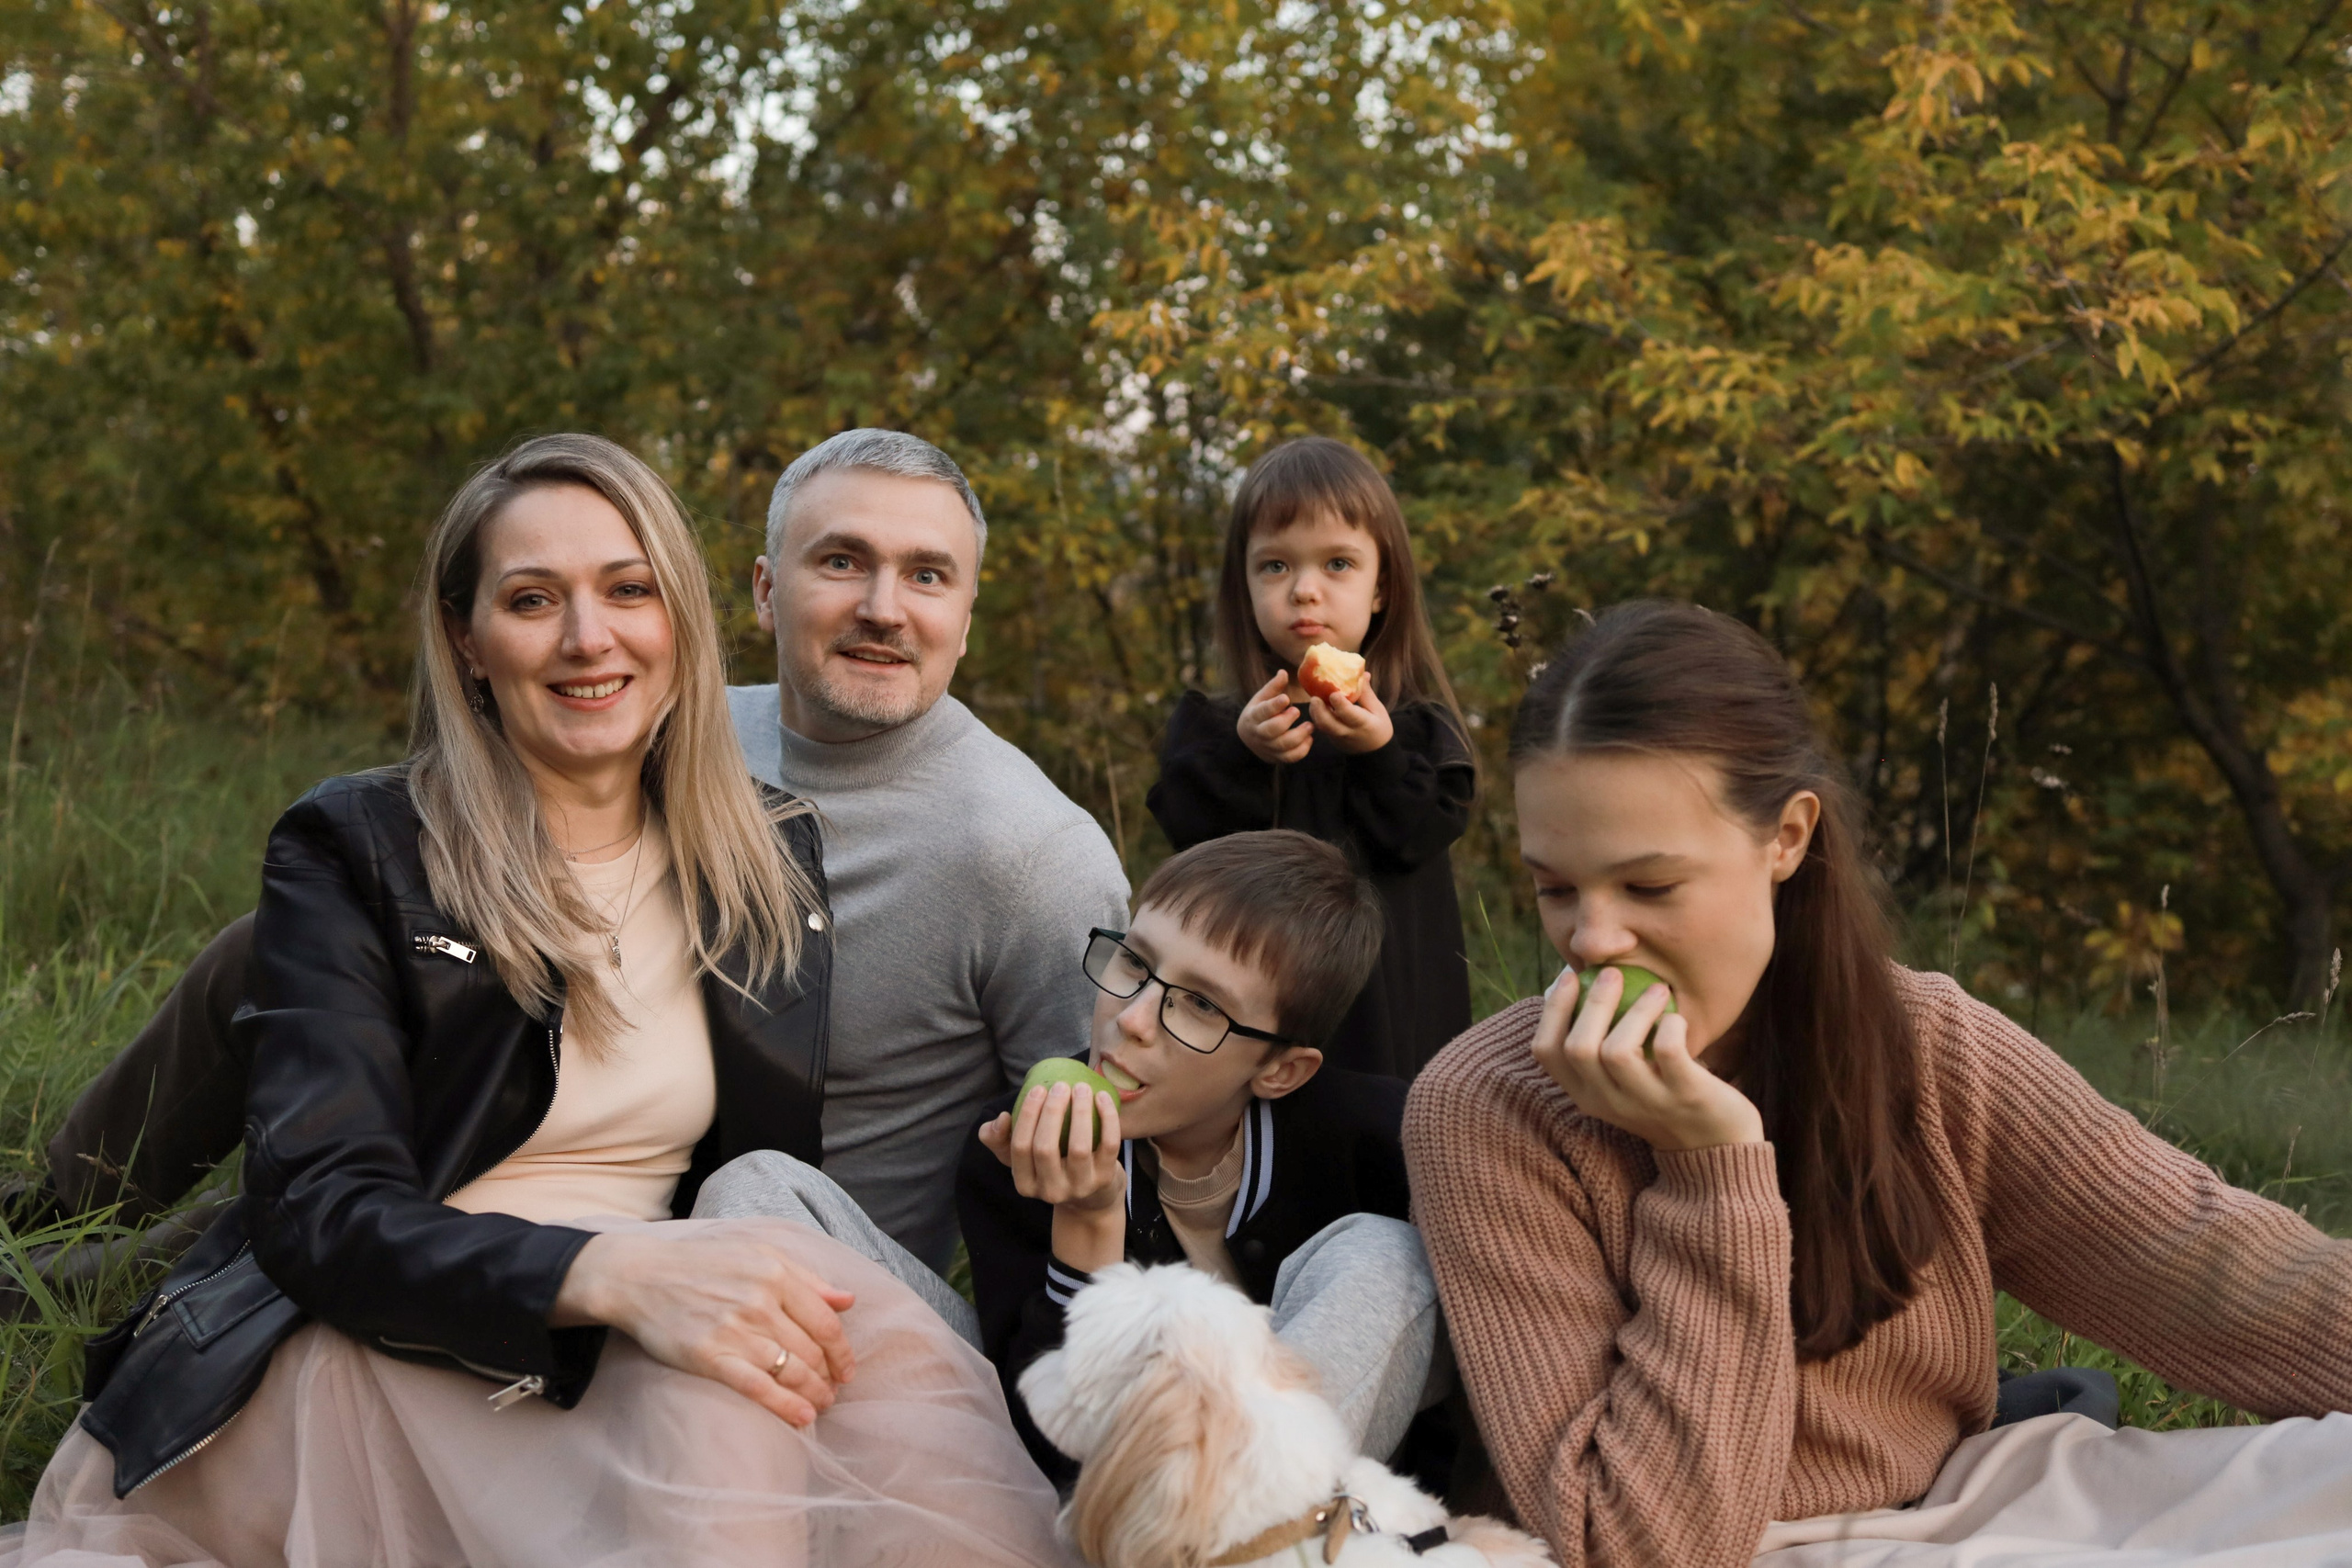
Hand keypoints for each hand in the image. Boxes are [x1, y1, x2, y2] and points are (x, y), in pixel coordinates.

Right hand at [552, 1223, 857, 1426]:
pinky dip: (785, 1406)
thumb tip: (849, 1300)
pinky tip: (802, 1418)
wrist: (641, 1277)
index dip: (842, 1352)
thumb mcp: (760, 1256)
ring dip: (813, 1394)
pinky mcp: (709, 1357)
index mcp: (776, 1275)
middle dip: (828, 1377)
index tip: (847, 1370)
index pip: (826, 1323)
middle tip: (833, 1392)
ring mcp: (734, 1331)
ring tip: (821, 1405)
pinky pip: (757, 1387)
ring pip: (790, 1371)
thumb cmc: (704, 1264)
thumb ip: (807, 1278)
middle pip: (811, 1350)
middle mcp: (759, 1302)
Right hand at [978, 1080, 1127, 1271]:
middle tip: (1060, 1085)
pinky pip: (1109, 1145)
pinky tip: (1102, 1097)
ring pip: (1079, 1147)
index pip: (1020, 1148)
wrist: (1092, 1194)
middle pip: (1046, 1148)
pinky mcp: (1106, 1179)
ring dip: (1080, 1112)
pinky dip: (1108, 1118)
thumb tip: (1001, 1119)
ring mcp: (1080, 1188)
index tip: (1038, 1088)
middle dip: (1052, 1111)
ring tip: (1081, 1087)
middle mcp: (1051, 1191)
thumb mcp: (1022, 1156)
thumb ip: (1000, 1137)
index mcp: (1025, 1184)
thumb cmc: (1051, 1163)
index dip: (1027, 1115)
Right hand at [1236, 671, 1312, 765]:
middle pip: (1272, 730)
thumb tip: (1284, 672)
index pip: (1263, 711)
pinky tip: (1309, 738)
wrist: (1249, 738)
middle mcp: (1259, 734)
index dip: (1274, 705)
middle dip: (1286, 721)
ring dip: (1300, 735)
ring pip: (1284, 745)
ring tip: (1310, 726)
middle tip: (1298, 711)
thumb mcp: (1261, 699)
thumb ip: (1273, 687)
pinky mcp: (1277, 757)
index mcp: (1253, 716)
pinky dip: (1303, 749)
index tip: (1286, 698)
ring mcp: (1268, 747)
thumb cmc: (1259, 713)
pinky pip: (1291, 758)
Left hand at [1308, 681, 1392, 753]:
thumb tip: (1362, 673)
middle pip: (1328, 724)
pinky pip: (1322, 727)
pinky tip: (1316, 704)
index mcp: (1363, 724)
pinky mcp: (1331, 738)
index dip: (1340, 705)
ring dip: (1315, 712)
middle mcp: (1348, 732)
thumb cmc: (1378, 727)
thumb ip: (1367, 693)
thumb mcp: (1378, 710)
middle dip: (1319, 710)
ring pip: (1321, 726)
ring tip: (1314, 698)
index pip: (1349, 715)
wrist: (1374, 753)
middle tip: (1314, 697)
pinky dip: (1317, 716)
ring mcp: (1337, 737)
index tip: (1334, 693)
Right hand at [1528, 967, 1764, 1151]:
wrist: (1715, 1143)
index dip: (1552, 1009)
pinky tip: (1677, 1019)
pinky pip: (1668, 1053)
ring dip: (1636, 1011)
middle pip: (1578, 1048)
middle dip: (1593, 1002)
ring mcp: (1646, 1102)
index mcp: (1584, 1094)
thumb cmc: (1661, 1092)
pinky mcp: (1685, 1095)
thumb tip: (1566, 983)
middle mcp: (1608, 1102)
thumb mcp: (1618, 1078)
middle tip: (1613, 973)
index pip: (1546, 1052)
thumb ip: (1595, 1042)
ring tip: (1657, 989)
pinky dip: (1670, 1026)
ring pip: (1617, 1052)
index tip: (1569, 976)